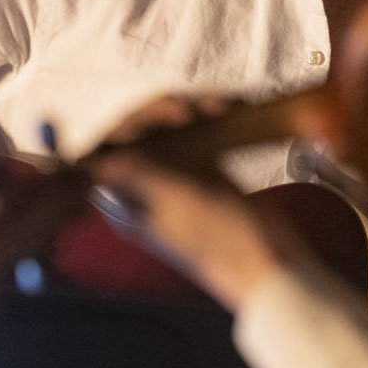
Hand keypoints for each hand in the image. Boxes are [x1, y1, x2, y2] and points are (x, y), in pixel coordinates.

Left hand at [88, 93, 283, 311]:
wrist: (272, 262)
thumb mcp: (183, 205)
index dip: (122, 129)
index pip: (110, 153)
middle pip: (140, 131)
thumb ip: (142, 178)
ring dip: (192, 107)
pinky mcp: (204, 168)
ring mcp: (177, 175)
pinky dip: (213, 116)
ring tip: (219, 106)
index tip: (145, 120)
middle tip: (189, 111)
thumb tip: (95, 162)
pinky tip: (230, 108)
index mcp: (131, 202)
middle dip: (162, 111)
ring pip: (171, 127)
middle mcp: (148, 186)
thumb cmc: (226, 241)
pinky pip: (199, 131)